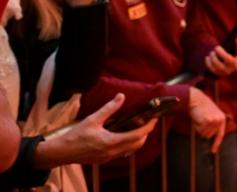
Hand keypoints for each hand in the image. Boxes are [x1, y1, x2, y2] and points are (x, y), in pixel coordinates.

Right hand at [33, 94, 155, 167]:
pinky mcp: (104, 159)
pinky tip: (123, 135)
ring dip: (137, 140)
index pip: (138, 135)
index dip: (149, 127)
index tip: (154, 119)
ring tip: (137, 127)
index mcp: (112, 142)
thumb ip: (109, 108)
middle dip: (145, 133)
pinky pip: (122, 153)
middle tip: (147, 122)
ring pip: (130, 150)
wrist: (61, 152)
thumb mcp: (93, 119)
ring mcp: (109, 157)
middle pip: (138, 144)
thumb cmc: (75, 136)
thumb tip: (121, 96)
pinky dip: (127, 144)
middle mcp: (113, 152)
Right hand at [188, 88, 227, 153]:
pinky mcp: (208, 120)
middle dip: (202, 130)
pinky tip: (197, 117)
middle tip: (200, 120)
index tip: (213, 151)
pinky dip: (196, 126)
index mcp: (222, 118)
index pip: (220, 134)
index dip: (216, 144)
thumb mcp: (210, 115)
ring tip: (199, 118)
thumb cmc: (200, 108)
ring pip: (203, 134)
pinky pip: (200, 130)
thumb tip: (208, 137)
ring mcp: (215, 120)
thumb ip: (212, 125)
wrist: (196, 99)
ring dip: (199, 128)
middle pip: (208, 135)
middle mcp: (220, 120)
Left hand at [204, 38, 236, 76]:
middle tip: (216, 47)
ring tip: (211, 53)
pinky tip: (207, 58)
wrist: (231, 65)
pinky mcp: (220, 74)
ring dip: (214, 59)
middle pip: (230, 61)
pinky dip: (209, 64)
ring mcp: (229, 71)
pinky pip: (213, 70)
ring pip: (220, 66)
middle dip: (222, 54)